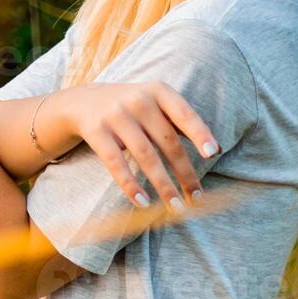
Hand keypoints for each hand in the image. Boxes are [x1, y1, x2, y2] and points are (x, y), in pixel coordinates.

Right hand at [51, 82, 220, 208]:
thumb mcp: (154, 103)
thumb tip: (216, 150)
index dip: (199, 133)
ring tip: (176, 207)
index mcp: (158, 91)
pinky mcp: (96, 131)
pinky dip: (130, 185)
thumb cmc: (131, 109)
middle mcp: (138, 100)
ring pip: (145, 156)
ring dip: (163, 185)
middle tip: (197, 197)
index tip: (212, 154)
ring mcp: (116, 115)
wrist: (81, 101)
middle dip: (185, 172)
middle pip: (168, 141)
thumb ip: (179, 122)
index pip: (184, 114)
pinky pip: (116, 163)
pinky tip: (143, 202)